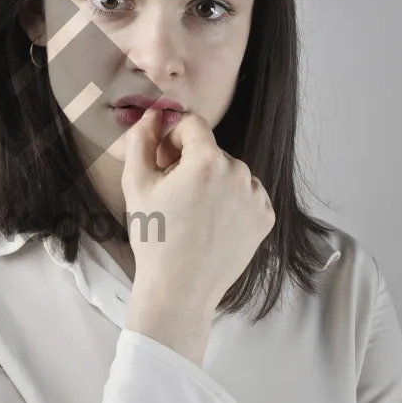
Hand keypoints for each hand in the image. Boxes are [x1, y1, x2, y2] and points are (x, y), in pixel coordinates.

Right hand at [119, 109, 276, 361]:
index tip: (161, 158)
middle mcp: (239, 173)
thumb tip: (153, 113)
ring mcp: (256, 197)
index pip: (192, 124)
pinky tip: (211, 222)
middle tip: (172, 192)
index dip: (172, 136)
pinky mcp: (265, 218)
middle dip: (190, 161)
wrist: (179, 289)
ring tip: (192, 211)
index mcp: (207, 161)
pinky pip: (246, 195)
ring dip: (212, 181)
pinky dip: (230, 201)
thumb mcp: (137, 185)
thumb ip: (142, 140)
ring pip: (230, 172)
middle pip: (211, 150)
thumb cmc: (154, 238)